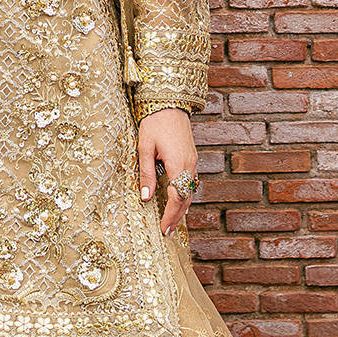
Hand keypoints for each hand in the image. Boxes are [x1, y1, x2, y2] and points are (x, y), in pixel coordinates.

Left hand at [137, 107, 198, 236]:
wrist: (170, 103)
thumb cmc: (155, 123)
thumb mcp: (145, 147)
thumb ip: (146, 173)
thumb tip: (146, 197)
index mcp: (178, 164)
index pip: (177, 198)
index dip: (170, 216)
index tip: (163, 229)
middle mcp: (189, 166)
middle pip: (186, 198)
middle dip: (177, 217)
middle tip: (167, 232)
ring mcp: (193, 161)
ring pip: (190, 190)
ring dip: (182, 207)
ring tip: (171, 222)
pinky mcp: (191, 157)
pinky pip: (190, 182)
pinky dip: (184, 195)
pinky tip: (178, 200)